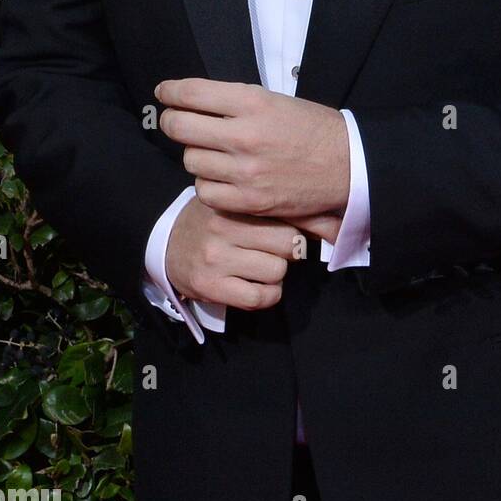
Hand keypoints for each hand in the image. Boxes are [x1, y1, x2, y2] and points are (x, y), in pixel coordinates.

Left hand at [156, 78, 350, 222]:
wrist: (347, 164)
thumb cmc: (312, 128)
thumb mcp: (275, 100)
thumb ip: (235, 102)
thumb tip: (193, 100)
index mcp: (253, 102)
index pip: (191, 94)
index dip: (170, 91)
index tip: (165, 92)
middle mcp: (244, 135)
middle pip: (180, 127)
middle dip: (172, 121)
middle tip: (175, 120)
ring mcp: (245, 171)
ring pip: (190, 160)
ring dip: (195, 154)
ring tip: (211, 151)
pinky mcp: (249, 200)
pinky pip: (205, 191)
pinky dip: (207, 183)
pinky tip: (219, 175)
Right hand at [165, 195, 305, 310]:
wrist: (167, 243)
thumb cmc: (214, 220)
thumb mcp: (240, 204)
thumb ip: (277, 208)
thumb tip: (334, 225)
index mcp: (233, 202)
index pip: (287, 215)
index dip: (297, 227)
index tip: (293, 231)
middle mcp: (223, 227)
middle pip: (288, 243)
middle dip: (289, 250)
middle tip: (275, 250)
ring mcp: (215, 257)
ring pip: (276, 271)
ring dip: (276, 274)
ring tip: (261, 266)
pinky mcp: (210, 286)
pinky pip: (258, 298)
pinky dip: (267, 295)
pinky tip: (258, 287)